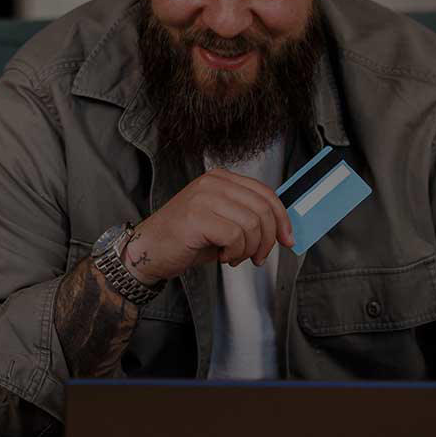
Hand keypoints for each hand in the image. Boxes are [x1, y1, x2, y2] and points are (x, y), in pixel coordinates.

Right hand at [122, 170, 294, 284]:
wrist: (148, 251)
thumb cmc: (184, 239)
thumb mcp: (222, 221)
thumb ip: (247, 218)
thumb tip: (280, 230)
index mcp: (221, 179)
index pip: (266, 193)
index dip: (282, 219)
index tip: (287, 239)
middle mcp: (213, 183)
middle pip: (263, 209)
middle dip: (268, 240)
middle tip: (258, 257)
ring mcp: (204, 197)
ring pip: (252, 224)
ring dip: (249, 249)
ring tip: (234, 257)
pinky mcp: (197, 216)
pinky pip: (235, 236)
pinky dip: (235, 253)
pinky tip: (223, 257)